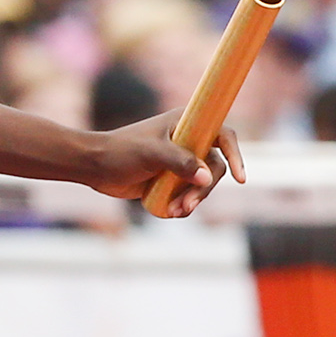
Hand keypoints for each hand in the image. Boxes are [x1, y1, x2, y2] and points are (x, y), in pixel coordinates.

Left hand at [88, 113, 245, 217]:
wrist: (95, 167)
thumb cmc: (121, 152)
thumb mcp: (151, 153)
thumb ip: (180, 162)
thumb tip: (207, 177)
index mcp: (187, 123)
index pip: (223, 136)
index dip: (235, 155)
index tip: (240, 178)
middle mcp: (189, 141)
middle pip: (214, 167)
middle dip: (204, 189)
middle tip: (188, 206)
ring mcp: (181, 161)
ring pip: (202, 184)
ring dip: (193, 200)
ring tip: (175, 211)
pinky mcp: (171, 179)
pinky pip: (188, 194)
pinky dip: (184, 205)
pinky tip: (172, 212)